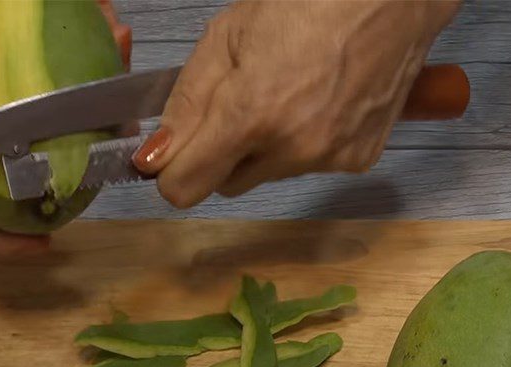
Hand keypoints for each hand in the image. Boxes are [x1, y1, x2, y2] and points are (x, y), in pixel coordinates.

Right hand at [0, 0, 131, 256]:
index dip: (4, 239)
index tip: (41, 246)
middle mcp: (2, 129)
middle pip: (40, 175)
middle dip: (78, 183)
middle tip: (108, 176)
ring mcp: (32, 96)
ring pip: (75, 126)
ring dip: (106, 118)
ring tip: (125, 110)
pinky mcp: (54, 58)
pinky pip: (88, 65)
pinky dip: (105, 52)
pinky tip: (116, 37)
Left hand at [133, 0, 460, 207]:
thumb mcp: (228, 35)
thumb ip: (187, 103)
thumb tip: (154, 158)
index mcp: (252, 113)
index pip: (184, 187)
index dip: (171, 171)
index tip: (172, 153)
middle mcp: (292, 148)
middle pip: (224, 184)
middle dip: (221, 154)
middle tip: (242, 103)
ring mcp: (328, 158)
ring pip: (265, 176)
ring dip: (263, 148)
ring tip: (289, 93)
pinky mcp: (356, 160)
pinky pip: (306, 168)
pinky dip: (303, 145)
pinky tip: (320, 102)